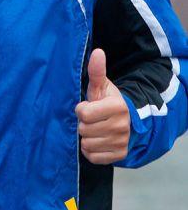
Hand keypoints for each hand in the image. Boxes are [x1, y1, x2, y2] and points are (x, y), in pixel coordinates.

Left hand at [75, 48, 129, 164]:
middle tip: (92, 119)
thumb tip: (97, 52)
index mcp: (118, 107)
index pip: (84, 114)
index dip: (82, 110)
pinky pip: (93, 157)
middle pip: (84, 130)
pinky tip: (97, 141)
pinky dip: (91, 151)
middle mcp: (122, 126)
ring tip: (95, 129)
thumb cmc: (108, 101)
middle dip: (84, 124)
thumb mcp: (101, 86)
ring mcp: (122, 142)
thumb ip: (97, 71)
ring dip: (87, 137)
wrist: (127, 120)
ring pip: (87, 144)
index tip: (88, 106)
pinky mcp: (120, 155)